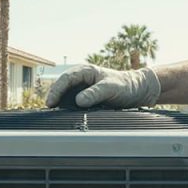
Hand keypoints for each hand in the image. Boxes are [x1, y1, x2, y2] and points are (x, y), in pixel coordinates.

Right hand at [45, 64, 161, 108]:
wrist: (138, 90)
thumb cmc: (126, 86)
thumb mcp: (111, 88)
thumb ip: (95, 93)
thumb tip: (78, 101)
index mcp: (86, 70)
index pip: (66, 79)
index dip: (56, 90)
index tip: (51, 102)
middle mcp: (82, 78)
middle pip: (62, 87)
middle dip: (54, 97)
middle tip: (49, 110)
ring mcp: (83, 88)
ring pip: (66, 95)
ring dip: (60, 104)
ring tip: (54, 115)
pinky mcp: (87, 98)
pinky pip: (73, 102)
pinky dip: (68, 108)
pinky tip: (66, 116)